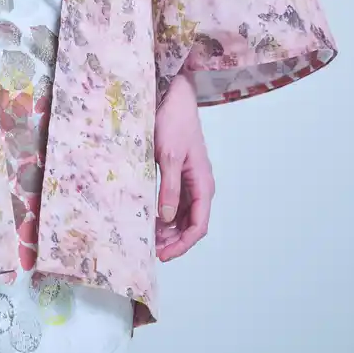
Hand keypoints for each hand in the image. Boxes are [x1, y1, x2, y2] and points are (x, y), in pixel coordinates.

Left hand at [154, 70, 214, 261]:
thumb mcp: (168, 156)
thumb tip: (166, 218)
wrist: (174, 97)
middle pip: (191, 224)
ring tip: (149, 239)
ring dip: (169, 229)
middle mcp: (200, 186)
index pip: (198, 226)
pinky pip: (176, 202)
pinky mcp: (180, 174)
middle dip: (174, 240)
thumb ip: (169, 188)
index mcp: (203, 184)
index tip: (163, 255)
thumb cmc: (174, 123)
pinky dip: (165, 214)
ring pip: (183, 215)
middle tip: (152, 251)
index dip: (182, 244)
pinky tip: (151, 219)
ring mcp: (191, 181)